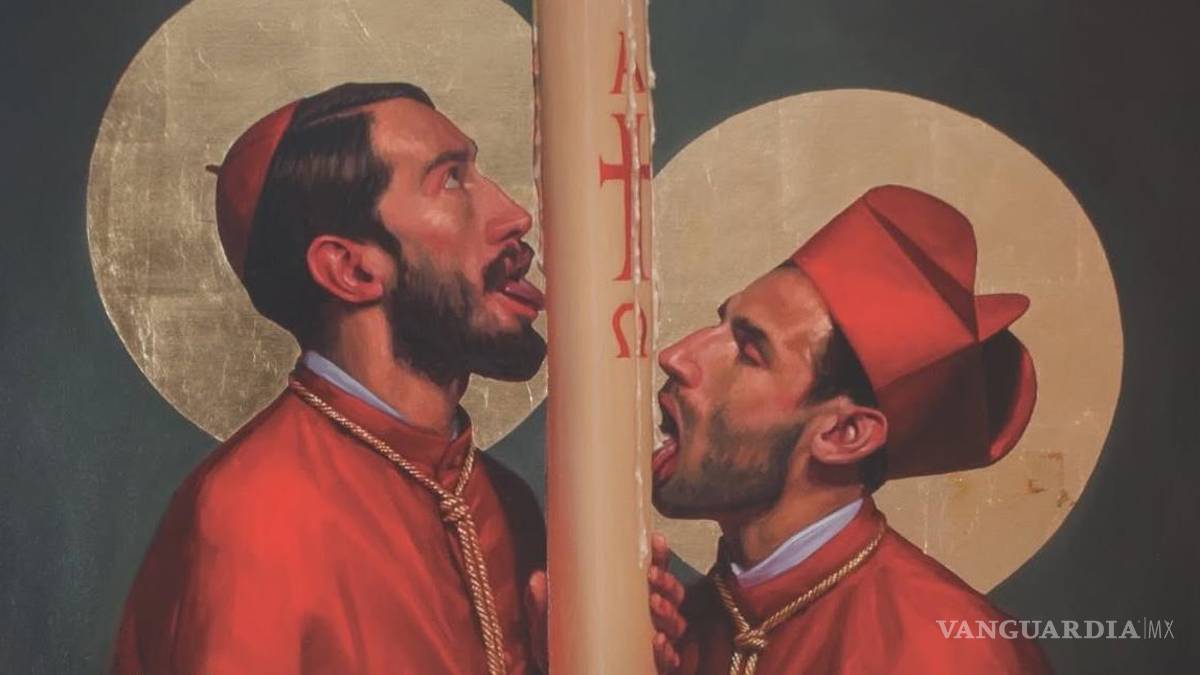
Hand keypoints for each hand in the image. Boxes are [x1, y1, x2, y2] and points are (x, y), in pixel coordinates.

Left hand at [523, 532, 687, 673]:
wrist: (567, 674)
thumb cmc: (565, 646)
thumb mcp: (549, 625)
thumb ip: (542, 605)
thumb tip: (537, 578)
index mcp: (629, 597)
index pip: (653, 572)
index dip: (659, 555)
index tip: (657, 541)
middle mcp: (648, 617)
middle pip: (673, 594)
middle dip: (667, 582)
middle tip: (652, 576)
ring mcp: (652, 642)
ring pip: (676, 624)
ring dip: (669, 611)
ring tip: (655, 604)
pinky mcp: (651, 667)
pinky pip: (668, 659)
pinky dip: (667, 650)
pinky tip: (658, 642)